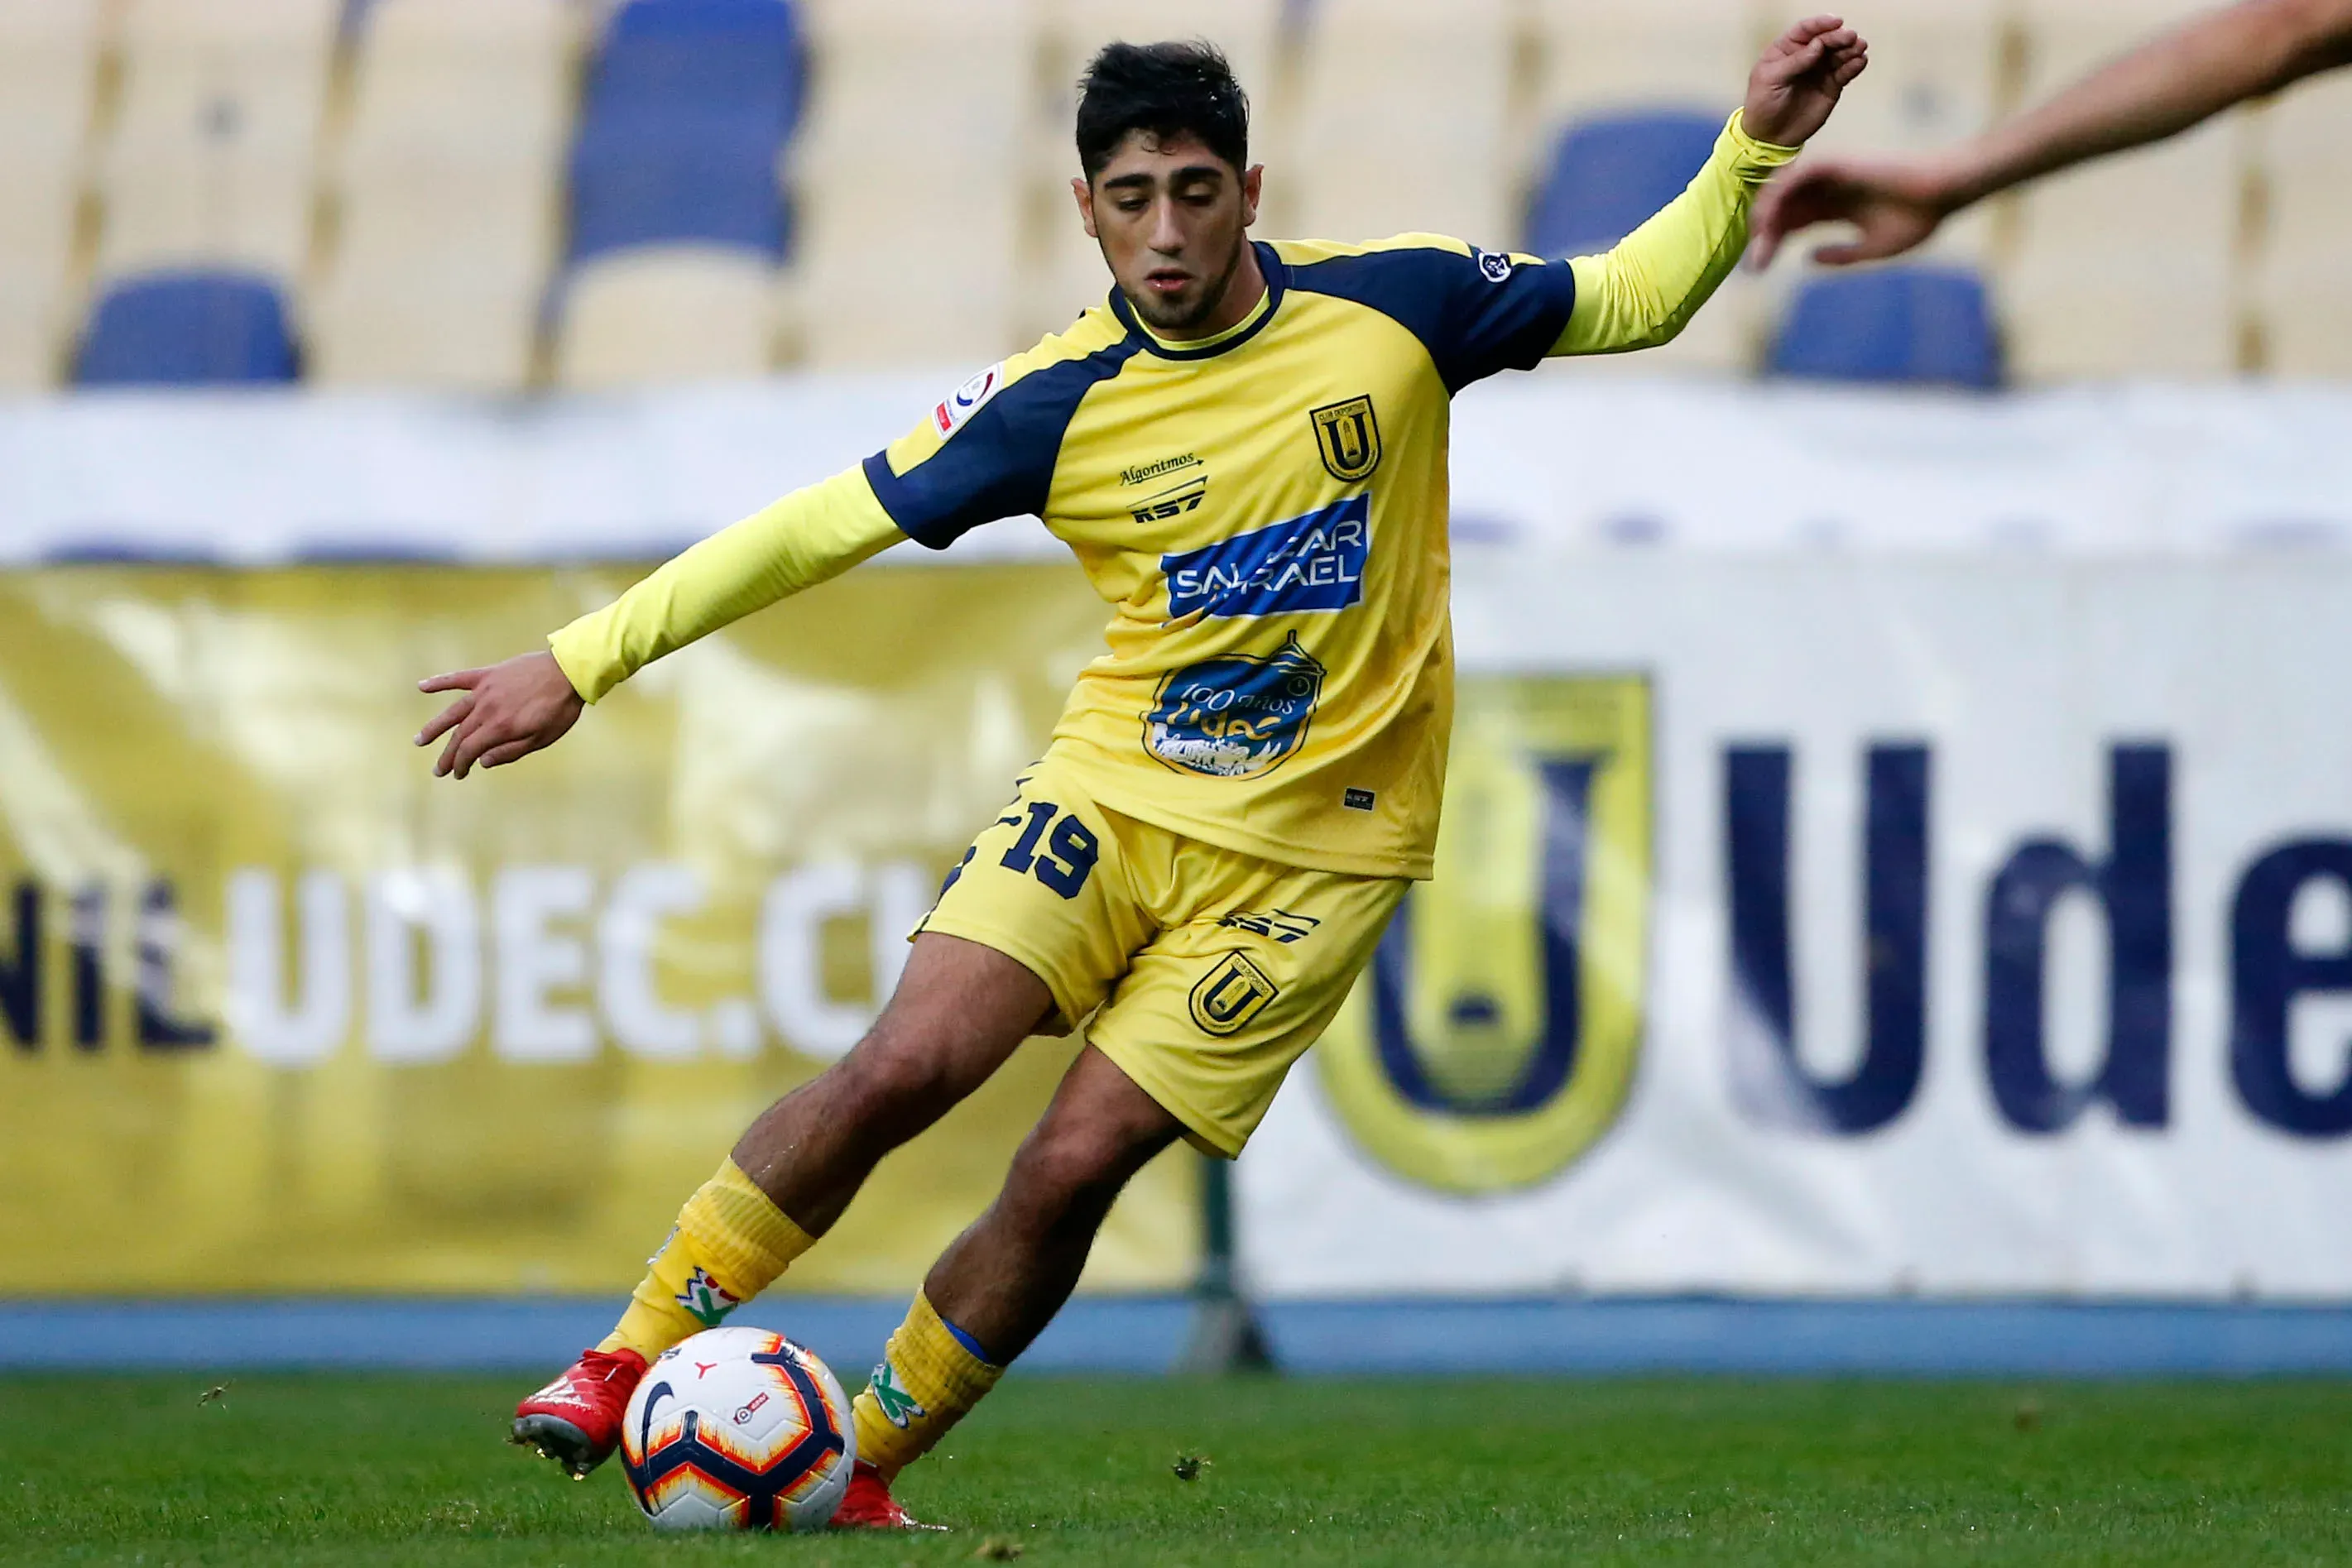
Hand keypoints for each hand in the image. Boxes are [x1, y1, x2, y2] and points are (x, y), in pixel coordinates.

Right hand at [414, 650, 583, 779]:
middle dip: (448, 755)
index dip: (461, 764)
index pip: (470, 750)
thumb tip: (482, 762)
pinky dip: (440, 682)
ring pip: (453, 711)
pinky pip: (458, 678)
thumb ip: (510, 751)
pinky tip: (421, 686)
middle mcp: (487, 709)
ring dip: (435, 727)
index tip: (458, 774)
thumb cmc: (559, 709)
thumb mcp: (542, 739)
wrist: (568, 671)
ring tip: (420, 740)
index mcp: (500, 727)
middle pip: (460, 735)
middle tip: (438, 770)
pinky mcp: (488, 674)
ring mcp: (485, 690)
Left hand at [1743, 15, 1869, 148]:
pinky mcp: (1831, 85)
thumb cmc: (1762, 105)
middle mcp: (1806, 56)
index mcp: (1786, 49)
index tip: (1835, 22)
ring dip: (1851, 48)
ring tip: (1859, 48)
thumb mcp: (1769, 80)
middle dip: (1839, 36)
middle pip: (1826, 39)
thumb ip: (1794, 62)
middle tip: (1850, 37)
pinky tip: (1860, 62)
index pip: (1805, 30)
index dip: (1820, 24)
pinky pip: (1845, 72)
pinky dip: (1854, 65)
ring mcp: (1820, 70)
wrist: (1770, 136)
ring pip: (1839, 53)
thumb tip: (1817, 45)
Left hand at [1749, 154, 1959, 267]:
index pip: (1793, 224)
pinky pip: (1798, 175)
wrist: (1942, 193)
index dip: (1773, 243)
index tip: (1758, 268)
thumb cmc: (1918, 218)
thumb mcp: (1873, 248)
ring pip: (1785, 192)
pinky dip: (1780, 193)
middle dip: (1765, 237)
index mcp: (1837, 209)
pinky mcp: (1836, 163)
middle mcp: (1828, 191)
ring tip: (1758, 243)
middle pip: (1784, 211)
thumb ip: (1840, 255)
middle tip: (1754, 265)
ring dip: (1767, 216)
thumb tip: (1806, 259)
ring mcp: (1830, 177)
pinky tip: (1770, 218)